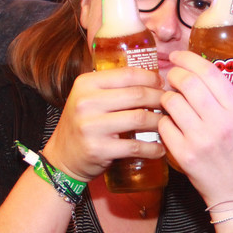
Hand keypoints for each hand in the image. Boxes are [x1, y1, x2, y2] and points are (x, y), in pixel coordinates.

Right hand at [41, 67, 164, 181]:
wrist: (62, 158)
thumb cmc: (82, 124)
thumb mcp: (88, 98)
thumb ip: (112, 87)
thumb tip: (151, 77)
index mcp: (86, 84)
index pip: (127, 74)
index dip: (150, 78)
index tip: (162, 84)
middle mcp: (86, 102)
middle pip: (137, 95)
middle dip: (160, 99)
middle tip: (170, 104)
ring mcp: (91, 126)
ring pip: (139, 118)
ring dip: (159, 122)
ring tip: (167, 124)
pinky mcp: (98, 149)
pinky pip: (134, 146)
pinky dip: (152, 148)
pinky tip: (160, 148)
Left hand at [158, 51, 232, 205]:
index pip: (209, 72)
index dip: (189, 58)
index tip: (178, 56)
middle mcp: (219, 122)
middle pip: (187, 82)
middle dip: (173, 74)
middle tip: (171, 77)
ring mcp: (200, 138)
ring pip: (171, 102)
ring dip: (166, 98)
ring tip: (170, 102)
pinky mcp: (184, 154)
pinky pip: (164, 126)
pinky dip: (163, 121)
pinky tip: (170, 124)